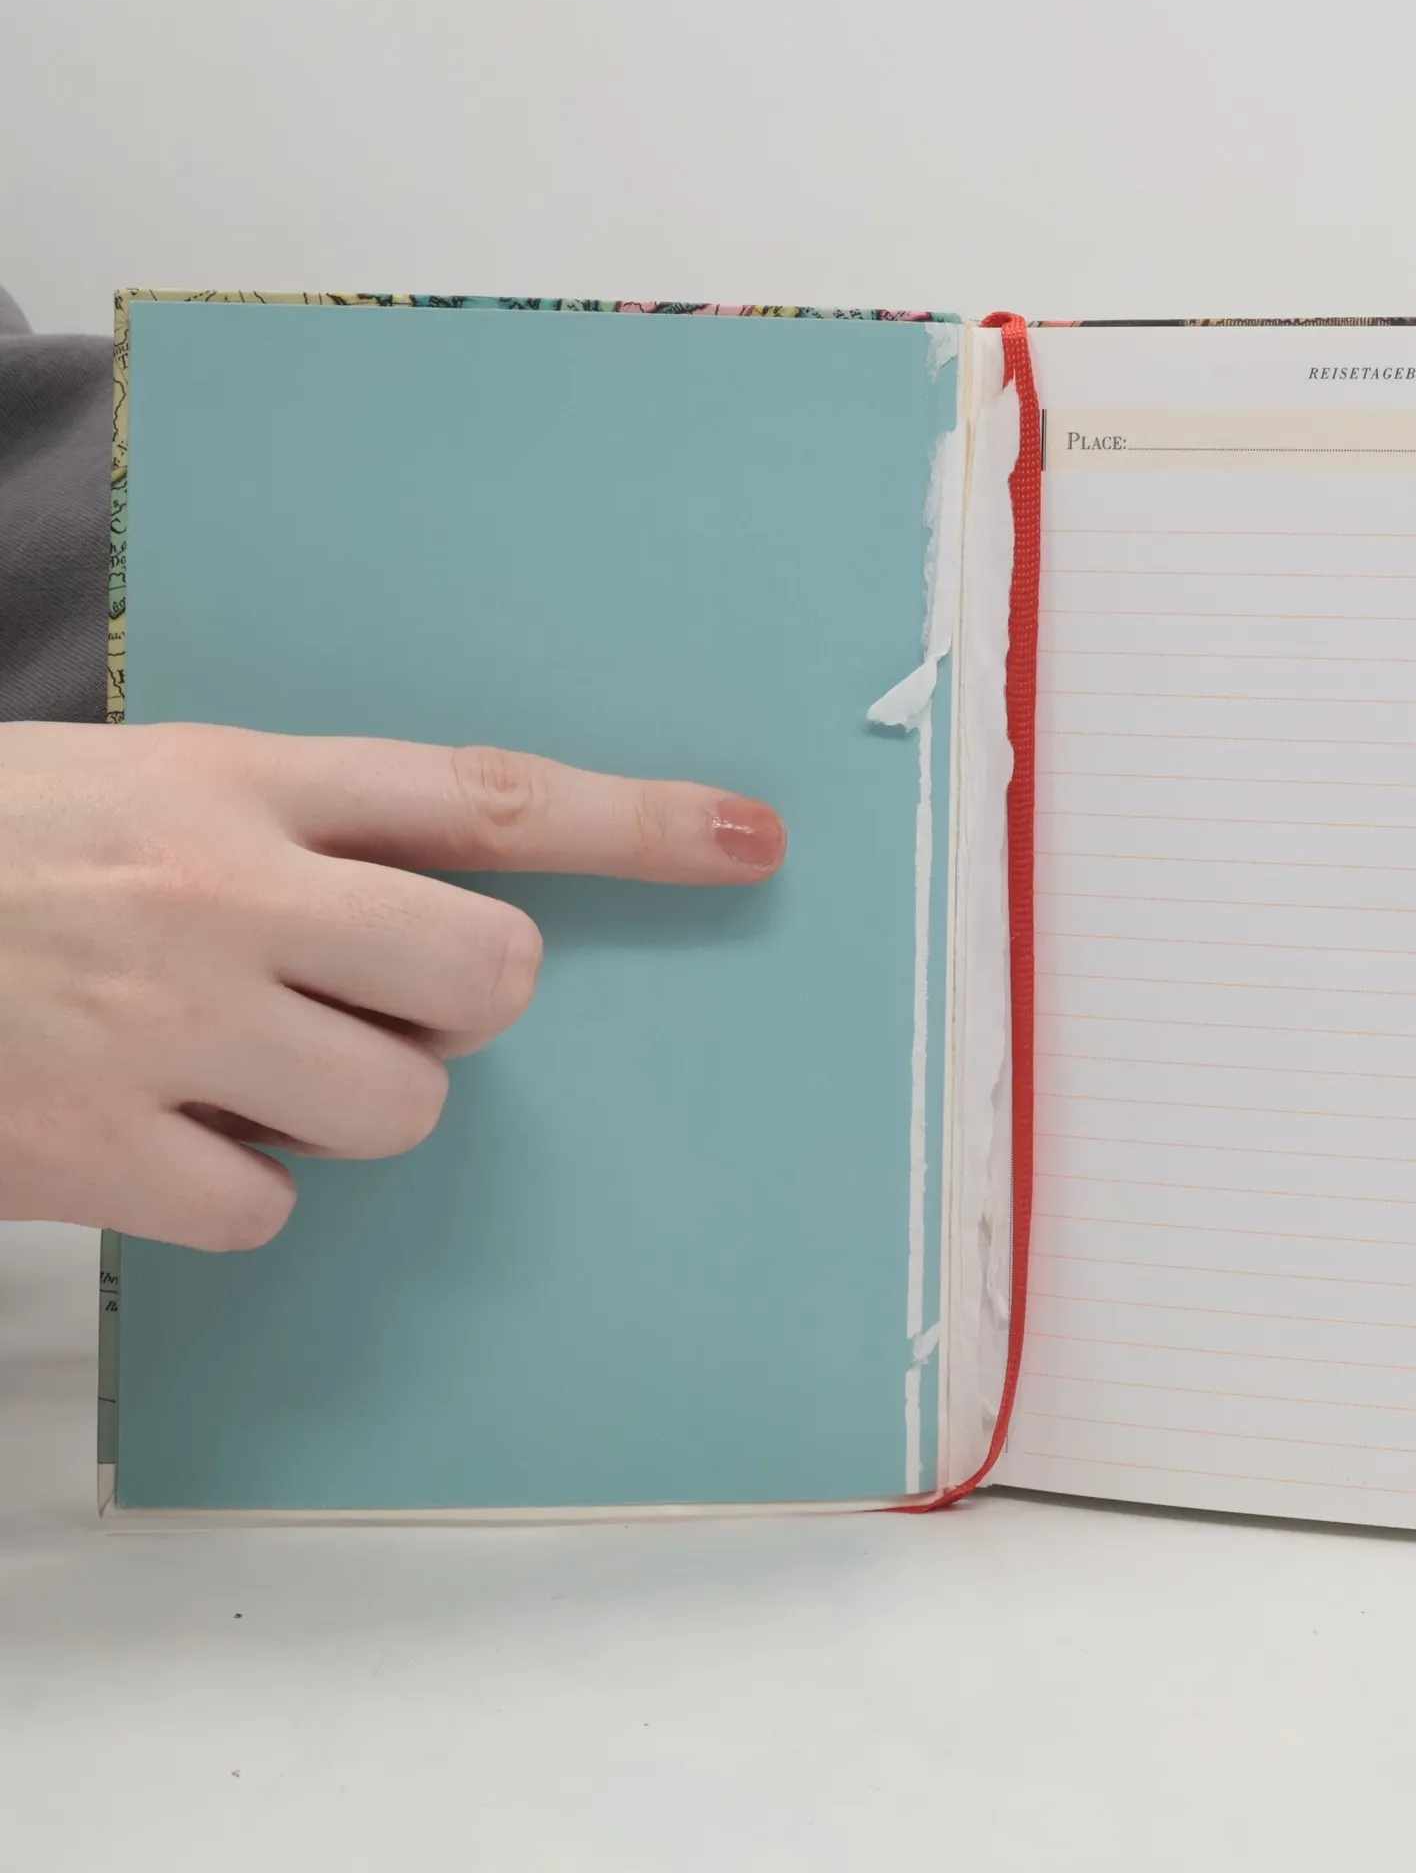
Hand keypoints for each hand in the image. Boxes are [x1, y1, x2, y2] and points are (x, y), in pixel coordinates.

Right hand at [0, 724, 785, 1247]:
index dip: (637, 822)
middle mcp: (225, 892)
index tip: (750, 838)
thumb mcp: (146, 784)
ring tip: (224, 1057)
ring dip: (342, 1100)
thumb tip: (449, 924)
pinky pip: (270, 1203)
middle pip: (487, 976)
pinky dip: (230, 1185)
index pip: (486, 796)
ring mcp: (165, 1024)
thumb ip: (305, 832)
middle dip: (461, 1005)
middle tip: (371, 995)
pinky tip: (146, 1127)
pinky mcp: (97, 1148)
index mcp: (240, 780)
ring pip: (399, 1106)